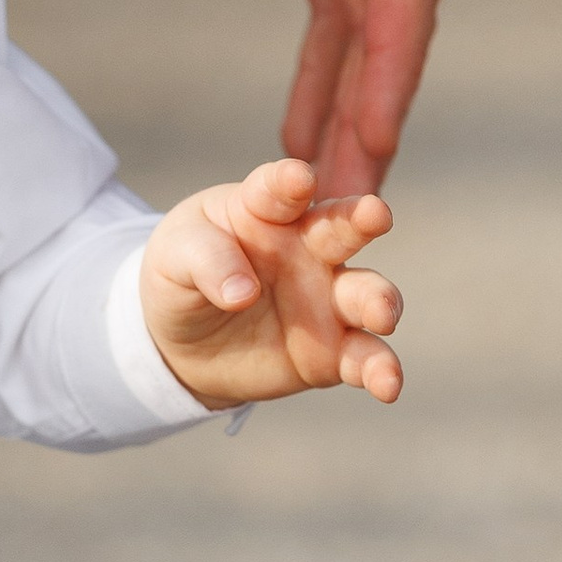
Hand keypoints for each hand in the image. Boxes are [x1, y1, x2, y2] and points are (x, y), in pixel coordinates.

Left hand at [141, 156, 400, 407]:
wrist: (184, 342)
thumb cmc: (182, 277)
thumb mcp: (174, 259)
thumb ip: (206, 262)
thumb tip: (243, 292)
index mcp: (265, 209)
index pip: (278, 188)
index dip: (289, 182)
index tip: (298, 178)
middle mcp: (308, 246)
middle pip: (341, 228)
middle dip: (362, 220)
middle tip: (377, 214)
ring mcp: (327, 297)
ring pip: (365, 292)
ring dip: (379, 300)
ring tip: (381, 315)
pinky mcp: (334, 349)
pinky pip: (363, 356)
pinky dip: (379, 369)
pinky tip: (387, 383)